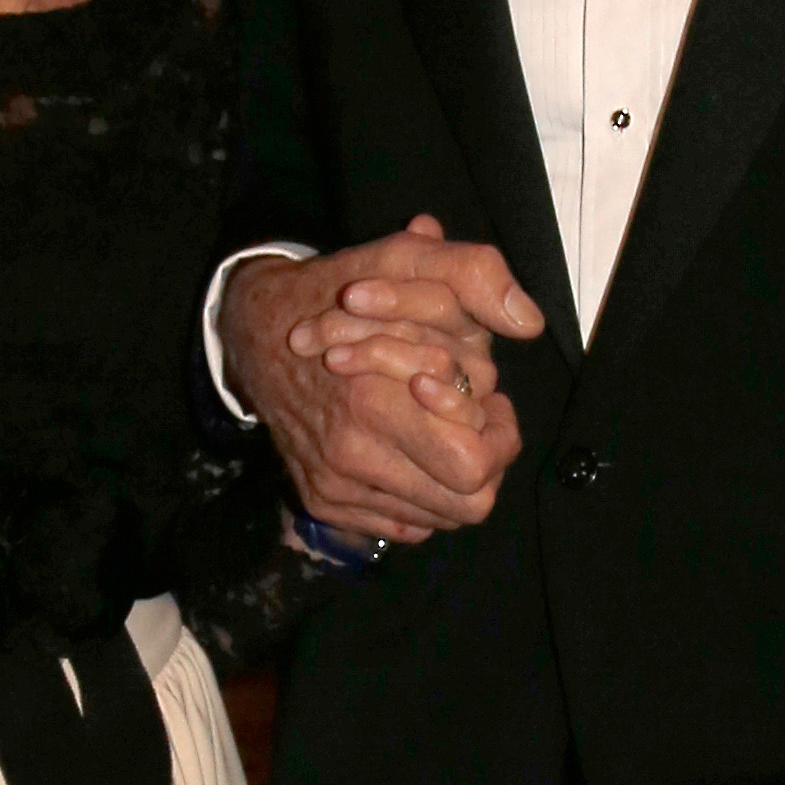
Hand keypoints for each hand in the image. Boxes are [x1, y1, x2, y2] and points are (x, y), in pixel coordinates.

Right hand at [223, 219, 539, 543]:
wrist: (257, 333)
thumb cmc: (338, 294)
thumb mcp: (405, 259)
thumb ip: (473, 276)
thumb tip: (527, 320)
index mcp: (374, 403)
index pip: (475, 466)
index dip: (500, 438)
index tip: (492, 405)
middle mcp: (350, 457)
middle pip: (466, 505)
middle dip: (486, 464)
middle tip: (477, 423)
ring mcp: (334, 487)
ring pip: (438, 519)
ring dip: (454, 480)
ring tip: (442, 431)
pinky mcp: (323, 502)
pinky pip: (402, 525)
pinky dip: (421, 495)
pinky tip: (412, 451)